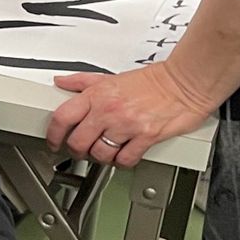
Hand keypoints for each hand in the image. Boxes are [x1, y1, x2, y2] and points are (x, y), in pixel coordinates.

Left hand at [46, 62, 213, 167]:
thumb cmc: (154, 81)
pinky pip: (125, 159)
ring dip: (99, 157)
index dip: (53, 134)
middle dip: (76, 150)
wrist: (186, 82)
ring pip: (100, 154)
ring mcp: (127, 125)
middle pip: (78, 142)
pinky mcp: (146, 137)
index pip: (62, 118)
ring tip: (104, 152)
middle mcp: (109, 110)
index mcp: (97, 95)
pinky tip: (123, 156)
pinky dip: (121, 162)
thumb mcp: (111, 77)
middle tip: (80, 150)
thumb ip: (83, 82)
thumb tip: (62, 82)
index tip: (53, 141)